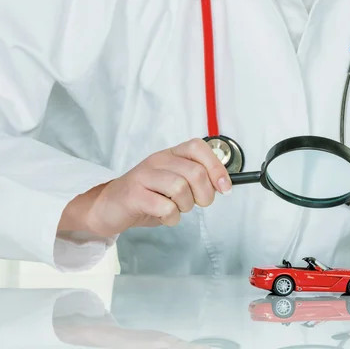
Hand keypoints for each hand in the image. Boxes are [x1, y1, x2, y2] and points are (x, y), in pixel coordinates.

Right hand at [59, 138, 230, 236]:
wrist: (108, 207)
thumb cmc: (147, 196)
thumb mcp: (174, 182)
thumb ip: (197, 179)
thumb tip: (224, 184)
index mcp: (170, 154)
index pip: (198, 148)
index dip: (216, 167)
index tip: (225, 187)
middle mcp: (157, 160)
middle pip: (195, 173)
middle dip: (205, 195)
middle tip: (198, 204)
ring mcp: (143, 176)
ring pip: (180, 189)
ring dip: (185, 207)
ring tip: (175, 209)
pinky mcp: (133, 195)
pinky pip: (165, 207)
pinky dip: (171, 218)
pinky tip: (164, 217)